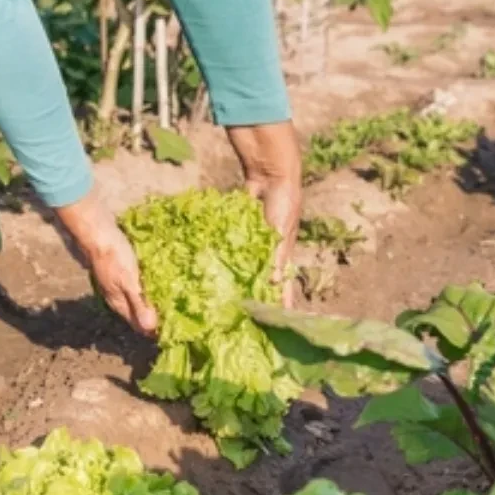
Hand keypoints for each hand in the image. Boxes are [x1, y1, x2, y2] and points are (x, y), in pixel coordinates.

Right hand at [56, 191, 158, 336]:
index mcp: (118, 302)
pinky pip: (133, 288)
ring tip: (165, 306)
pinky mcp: (117, 272)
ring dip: (147, 306)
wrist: (98, 233)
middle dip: (150, 320)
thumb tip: (150, 328)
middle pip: (135, 315)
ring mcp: (115, 284)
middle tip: (172, 321)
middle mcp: (115, 297)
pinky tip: (151, 286)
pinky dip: (143, 291)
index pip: (137, 324)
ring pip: (133, 301)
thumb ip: (139, 304)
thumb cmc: (115, 257)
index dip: (152, 330)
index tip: (170, 332)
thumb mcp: (130, 281)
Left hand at [227, 122, 303, 307]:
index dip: (280, 303)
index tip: (274, 324)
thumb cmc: (284, 201)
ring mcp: (255, 239)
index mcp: (284, 253)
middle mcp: (270, 250)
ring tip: (223, 297)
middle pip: (261, 278)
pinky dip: (224, 254)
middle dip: (254, 295)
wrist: (273, 170)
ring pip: (245, 265)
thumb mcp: (280, 230)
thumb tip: (273, 284)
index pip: (283, 285)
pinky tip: (211, 266)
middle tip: (241, 316)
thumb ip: (276, 256)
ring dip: (236, 278)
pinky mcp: (242, 227)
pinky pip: (232, 245)